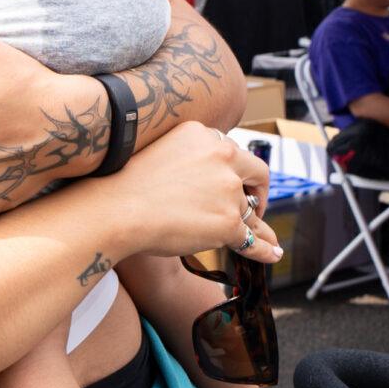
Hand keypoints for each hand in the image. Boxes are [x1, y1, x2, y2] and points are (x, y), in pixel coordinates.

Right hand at [115, 122, 281, 262]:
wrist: (116, 209)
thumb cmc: (126, 184)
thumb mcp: (159, 152)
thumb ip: (187, 158)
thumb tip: (206, 180)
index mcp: (202, 134)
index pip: (230, 150)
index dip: (233, 169)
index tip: (231, 181)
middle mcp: (222, 155)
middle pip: (256, 172)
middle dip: (257, 189)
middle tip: (252, 204)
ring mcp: (227, 190)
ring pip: (249, 210)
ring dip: (252, 223)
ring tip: (261, 236)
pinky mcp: (227, 222)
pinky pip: (253, 239)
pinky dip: (264, 249)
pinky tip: (272, 253)